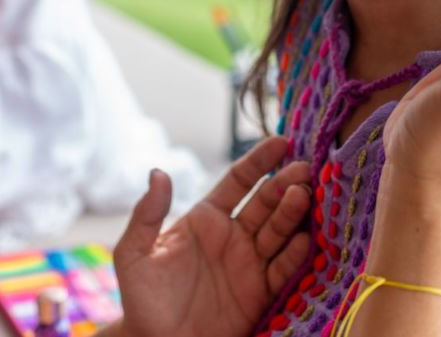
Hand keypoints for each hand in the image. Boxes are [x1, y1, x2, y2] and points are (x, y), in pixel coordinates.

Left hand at [112, 137, 311, 336]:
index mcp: (205, 218)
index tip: (282, 142)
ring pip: (278, 230)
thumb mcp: (134, 253)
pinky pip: (283, 269)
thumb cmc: (142, 297)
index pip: (238, 181)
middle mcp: (232, 234)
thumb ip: (146, 214)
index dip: (259, 161)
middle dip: (285, 183)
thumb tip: (158, 172)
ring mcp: (249, 262)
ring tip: (304, 195)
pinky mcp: (261, 291)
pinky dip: (296, 254)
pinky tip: (306, 238)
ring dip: (293, 212)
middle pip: (265, 202)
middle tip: (304, 168)